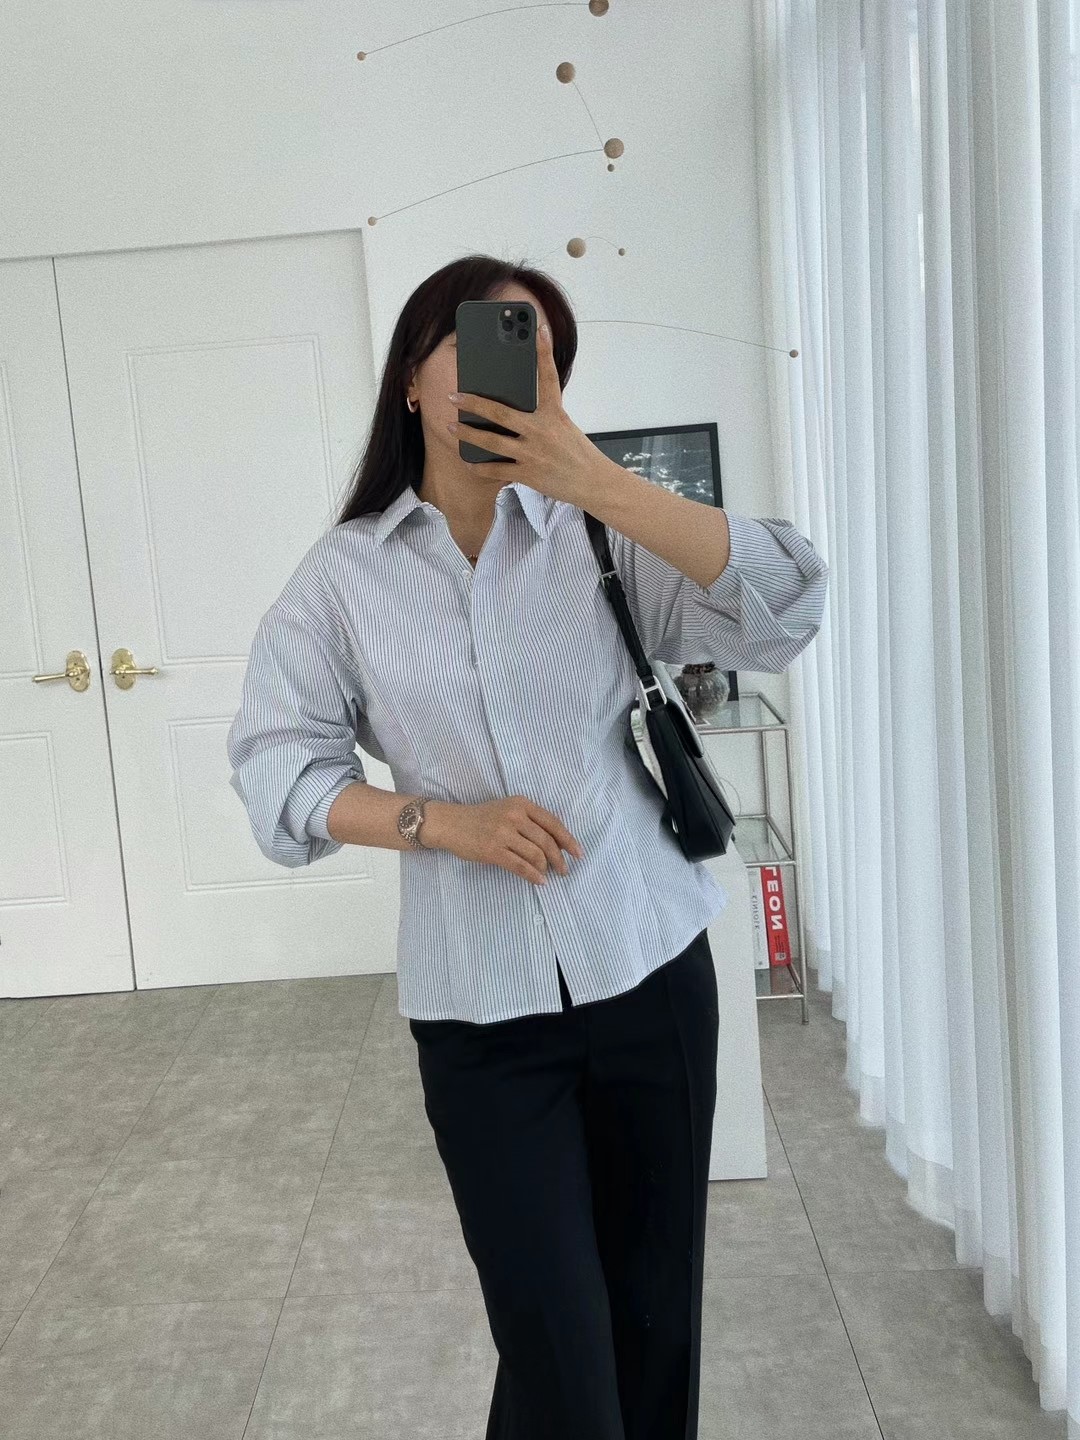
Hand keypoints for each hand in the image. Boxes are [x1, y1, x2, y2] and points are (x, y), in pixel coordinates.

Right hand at [426, 796, 584, 886]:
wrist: (451, 823)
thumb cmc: (481, 818)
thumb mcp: (507, 810)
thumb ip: (529, 821)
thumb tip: (555, 844)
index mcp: (521, 804)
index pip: (552, 823)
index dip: (568, 840)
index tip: (578, 853)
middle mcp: (514, 816)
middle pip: (547, 841)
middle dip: (559, 858)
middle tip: (565, 870)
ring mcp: (502, 833)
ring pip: (535, 854)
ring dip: (546, 868)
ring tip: (549, 875)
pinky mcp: (492, 850)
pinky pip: (520, 866)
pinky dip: (533, 875)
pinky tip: (540, 881)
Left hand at [447, 323, 600, 504]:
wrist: (593, 482)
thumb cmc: (577, 454)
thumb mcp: (564, 427)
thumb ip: (541, 417)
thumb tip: (510, 412)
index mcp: (554, 414)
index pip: (548, 378)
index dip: (544, 352)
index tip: (538, 330)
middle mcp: (542, 431)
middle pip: (501, 413)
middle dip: (474, 403)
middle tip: (454, 395)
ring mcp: (533, 453)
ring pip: (492, 442)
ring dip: (468, 433)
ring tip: (452, 426)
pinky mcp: (528, 474)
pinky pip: (496, 470)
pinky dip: (479, 467)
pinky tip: (468, 462)